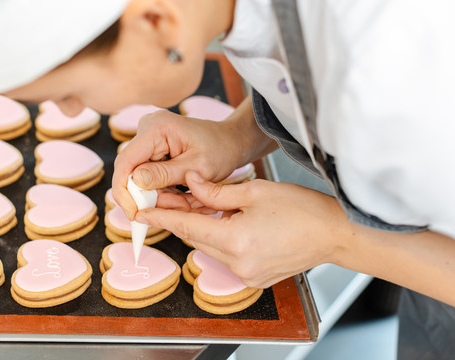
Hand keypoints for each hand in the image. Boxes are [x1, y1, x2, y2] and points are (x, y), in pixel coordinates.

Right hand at [112, 110, 243, 219]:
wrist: (231, 142)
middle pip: (132, 173)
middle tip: (179, 207)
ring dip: (162, 197)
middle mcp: (147, 130)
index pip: (126, 162)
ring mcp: (148, 140)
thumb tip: (134, 182)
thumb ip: (165, 174)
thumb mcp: (197, 166)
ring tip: (188, 202)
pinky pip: (150, 178)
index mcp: (156, 128)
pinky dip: (165, 192)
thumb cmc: (220, 150)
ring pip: (141, 180)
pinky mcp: (153, 151)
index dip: (123, 191)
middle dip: (152, 197)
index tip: (134, 213)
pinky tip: (184, 196)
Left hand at [135, 171, 345, 287]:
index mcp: (236, 240)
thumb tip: (190, 182)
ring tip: (198, 206)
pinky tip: (223, 223)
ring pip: (209, 248)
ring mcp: (246, 275)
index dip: (162, 216)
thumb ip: (216, 190)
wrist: (333, 234)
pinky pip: (225, 257)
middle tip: (166, 199)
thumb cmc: (300, 208)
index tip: (140, 210)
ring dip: (201, 229)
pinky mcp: (254, 279)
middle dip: (180, 219)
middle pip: (195, 239)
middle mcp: (237, 263)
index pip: (187, 226)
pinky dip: (218, 240)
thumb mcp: (255, 191)